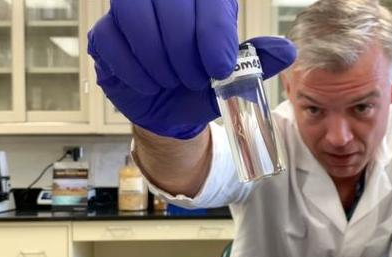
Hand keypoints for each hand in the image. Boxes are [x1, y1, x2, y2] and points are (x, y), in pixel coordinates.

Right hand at [87, 0, 296, 138]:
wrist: (171, 110)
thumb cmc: (202, 86)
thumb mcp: (233, 77)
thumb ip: (257, 60)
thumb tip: (287, 50)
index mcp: (201, 1)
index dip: (212, 29)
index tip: (220, 66)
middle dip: (182, 44)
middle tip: (194, 78)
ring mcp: (130, 13)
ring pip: (132, 10)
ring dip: (156, 55)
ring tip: (172, 81)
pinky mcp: (105, 35)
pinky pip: (109, 39)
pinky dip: (133, 69)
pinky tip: (150, 85)